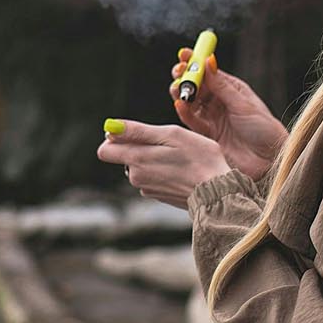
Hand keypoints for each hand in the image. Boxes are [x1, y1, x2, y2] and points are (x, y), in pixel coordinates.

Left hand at [96, 121, 232, 210]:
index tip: (135, 134)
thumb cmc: (199, 159)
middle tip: (166, 144)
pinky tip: (181, 170)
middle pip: (124, 157)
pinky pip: (153, 178)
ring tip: (178, 157)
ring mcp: (148, 188)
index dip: (115, 139)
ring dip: (153, 159)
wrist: (218, 192)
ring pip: (140, 167)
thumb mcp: (170, 135)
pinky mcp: (159, 195)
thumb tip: (110, 127)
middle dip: (139, 147)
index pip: (104, 150)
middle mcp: (136, 177)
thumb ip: (137, 131)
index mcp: (136, 160)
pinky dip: (163, 171)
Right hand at [170, 48, 287, 180]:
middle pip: (197, 86)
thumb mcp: (243, 104)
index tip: (184, 53)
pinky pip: (192, 122)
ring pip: (191, 103)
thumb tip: (208, 61)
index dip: (196, 62)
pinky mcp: (207, 136)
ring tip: (178, 88)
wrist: (269, 160)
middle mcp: (220, 103)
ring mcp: (213, 119)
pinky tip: (180, 105)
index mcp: (232, 90)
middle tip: (178, 72)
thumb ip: (222, 86)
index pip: (210, 72)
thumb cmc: (264, 130)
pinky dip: (185, 113)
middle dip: (185, 78)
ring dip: (182, 94)